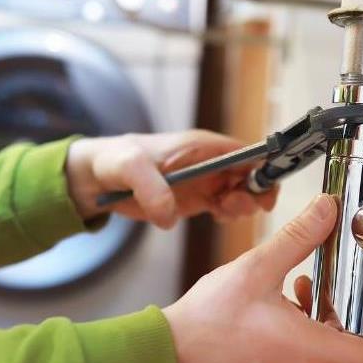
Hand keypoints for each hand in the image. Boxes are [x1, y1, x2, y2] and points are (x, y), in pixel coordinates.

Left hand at [65, 130, 277, 227]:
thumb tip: (170, 216)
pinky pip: (225, 207)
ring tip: (220, 212)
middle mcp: (210, 162)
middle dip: (254, 193)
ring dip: (241, 206)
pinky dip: (228, 214)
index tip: (264, 193)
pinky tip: (216, 216)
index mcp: (202, 146)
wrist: (98, 177)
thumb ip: (151, 188)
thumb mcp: (130, 168)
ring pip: (242, 193)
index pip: (248, 153)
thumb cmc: (115, 160)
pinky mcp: (197, 199)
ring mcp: (206, 181)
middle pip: (252, 175)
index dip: (264, 169)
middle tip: (231, 206)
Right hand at [163, 194, 362, 362]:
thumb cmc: (207, 321)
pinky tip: (285, 301)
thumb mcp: (257, 268)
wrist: (168, 354)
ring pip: (329, 358)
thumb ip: (297, 237)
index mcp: (307, 350)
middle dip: (359, 321)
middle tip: (352, 291)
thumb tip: (327, 210)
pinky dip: (308, 333)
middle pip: (355, 356)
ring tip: (310, 287)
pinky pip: (305, 361)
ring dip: (330, 323)